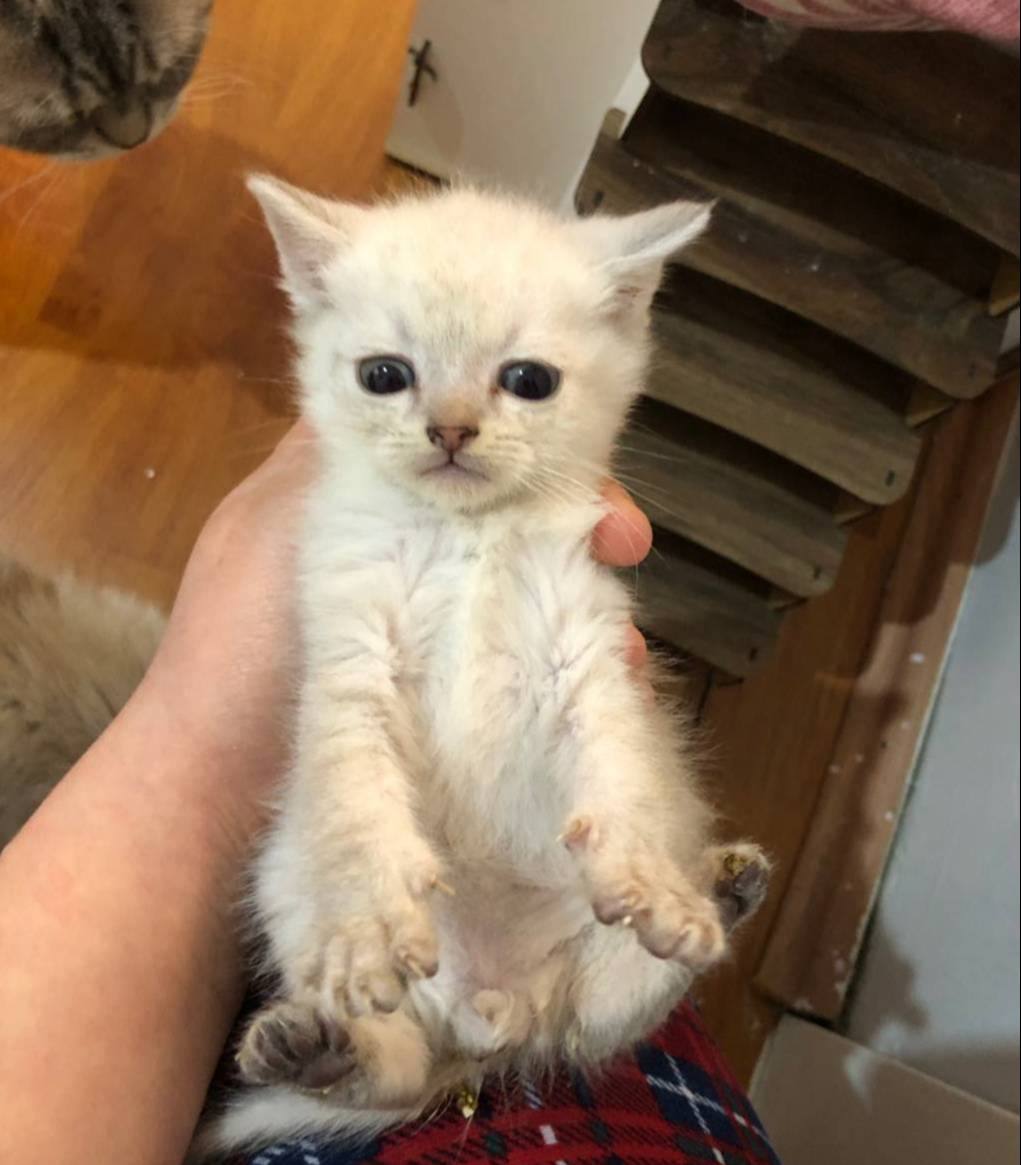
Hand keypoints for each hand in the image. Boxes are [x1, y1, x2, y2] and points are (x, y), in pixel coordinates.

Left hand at [140, 421, 651, 848]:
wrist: (216, 778)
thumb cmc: (237, 642)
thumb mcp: (284, 523)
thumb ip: (340, 453)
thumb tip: (384, 362)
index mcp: (368, 501)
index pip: (465, 445)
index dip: (526, 443)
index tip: (578, 455)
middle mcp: (413, 554)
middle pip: (515, 515)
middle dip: (577, 522)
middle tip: (622, 545)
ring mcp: (435, 623)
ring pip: (530, 587)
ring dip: (584, 601)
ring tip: (619, 639)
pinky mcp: (451, 687)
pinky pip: (523, 658)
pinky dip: (566, 662)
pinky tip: (602, 673)